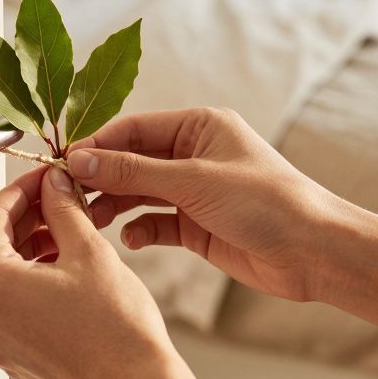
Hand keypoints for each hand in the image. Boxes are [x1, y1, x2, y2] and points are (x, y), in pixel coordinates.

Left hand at [0, 164, 180, 378]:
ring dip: (30, 247)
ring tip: (67, 232)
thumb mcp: (88, 250)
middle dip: (26, 217)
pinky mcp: (13, 354)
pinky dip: (31, 280)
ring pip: (3, 276)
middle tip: (58, 198)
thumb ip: (62, 208)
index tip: (42, 178)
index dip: (20, 189)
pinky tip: (63, 268)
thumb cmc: (117, 332)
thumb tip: (52, 185)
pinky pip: (12, 305)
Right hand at [68, 107, 349, 301]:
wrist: (314, 252)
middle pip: (131, 161)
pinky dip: (139, 229)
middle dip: (100, 178)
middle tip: (67, 197)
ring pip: (139, 193)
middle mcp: (195, 154)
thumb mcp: (193, 181)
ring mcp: (195, 190)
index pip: (133, 129)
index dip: (97, 146)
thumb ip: (133, 172)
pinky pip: (155, 222)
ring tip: (91, 221)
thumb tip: (80, 161)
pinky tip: (131, 240)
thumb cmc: (267, 203)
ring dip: (114, 205)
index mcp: (199, 126)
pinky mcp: (197, 225)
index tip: (63, 165)